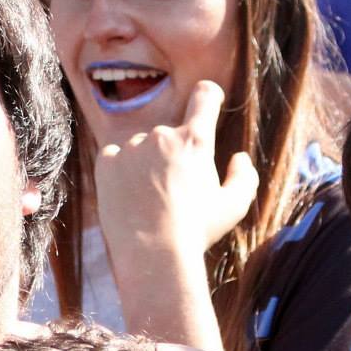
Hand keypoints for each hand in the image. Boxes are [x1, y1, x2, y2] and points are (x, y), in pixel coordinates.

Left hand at [91, 80, 259, 258]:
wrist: (152, 255)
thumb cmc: (196, 232)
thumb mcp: (234, 207)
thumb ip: (244, 176)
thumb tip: (238, 157)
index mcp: (195, 141)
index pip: (204, 96)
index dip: (208, 96)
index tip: (208, 100)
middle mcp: (162, 135)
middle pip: (170, 135)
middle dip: (173, 157)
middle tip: (173, 193)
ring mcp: (131, 147)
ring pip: (141, 148)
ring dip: (146, 165)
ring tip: (148, 202)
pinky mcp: (106, 162)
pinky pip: (114, 157)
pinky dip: (121, 172)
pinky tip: (129, 197)